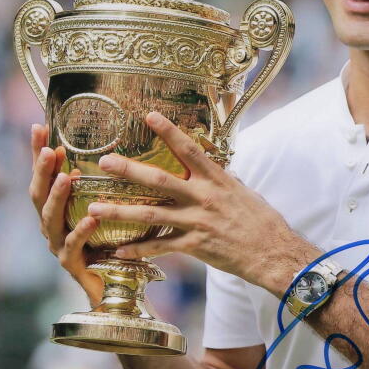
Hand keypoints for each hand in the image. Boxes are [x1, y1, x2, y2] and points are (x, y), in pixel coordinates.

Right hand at [29, 124, 102, 304]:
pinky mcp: (70, 264)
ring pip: (50, 219)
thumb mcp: (106, 208)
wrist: (113, 287)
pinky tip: (91, 218)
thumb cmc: (110, 243)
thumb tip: (110, 150)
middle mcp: (51, 225)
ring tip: (65, 178)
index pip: (42, 176)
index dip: (37, 152)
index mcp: (56, 209)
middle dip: (41, 171)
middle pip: (38, 194)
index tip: (39, 126)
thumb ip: (101, 185)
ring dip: (57, 197)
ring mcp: (58, 245)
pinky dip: (81, 231)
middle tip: (47, 149)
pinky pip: (73, 246)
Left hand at [86, 112, 314, 294]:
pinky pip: (160, 246)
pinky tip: (118, 249)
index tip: (149, 116)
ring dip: (120, 211)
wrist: (273, 252)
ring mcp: (197, 222)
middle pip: (160, 180)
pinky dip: (138, 249)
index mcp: (216, 179)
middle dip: (129, 171)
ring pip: (151, 214)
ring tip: (95, 208)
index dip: (169, 132)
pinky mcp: (195, 246)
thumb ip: (219, 180)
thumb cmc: (261, 220)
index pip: (189, 150)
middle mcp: (204, 197)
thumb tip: (206, 167)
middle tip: (105, 161)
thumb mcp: (242, 191)